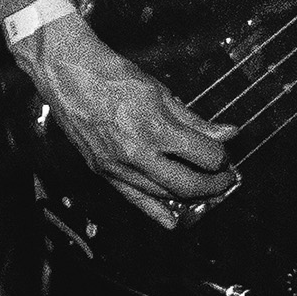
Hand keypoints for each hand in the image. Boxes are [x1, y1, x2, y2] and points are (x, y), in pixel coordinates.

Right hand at [23, 15, 231, 229]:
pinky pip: (134, 198)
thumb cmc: (112, 76)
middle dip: (214, 185)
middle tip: (224, 178)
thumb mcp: (161, 93)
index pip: (204, 155)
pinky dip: (155, 211)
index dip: (220, 157)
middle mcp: (137, 153)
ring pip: (164, 194)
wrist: (67, 74)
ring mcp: (118, 166)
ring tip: (203, 188)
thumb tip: (228, 133)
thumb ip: (194, 120)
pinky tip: (171, 221)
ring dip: (189, 195)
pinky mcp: (103, 171)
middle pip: (189, 184)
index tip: (223, 154)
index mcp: (155, 128)